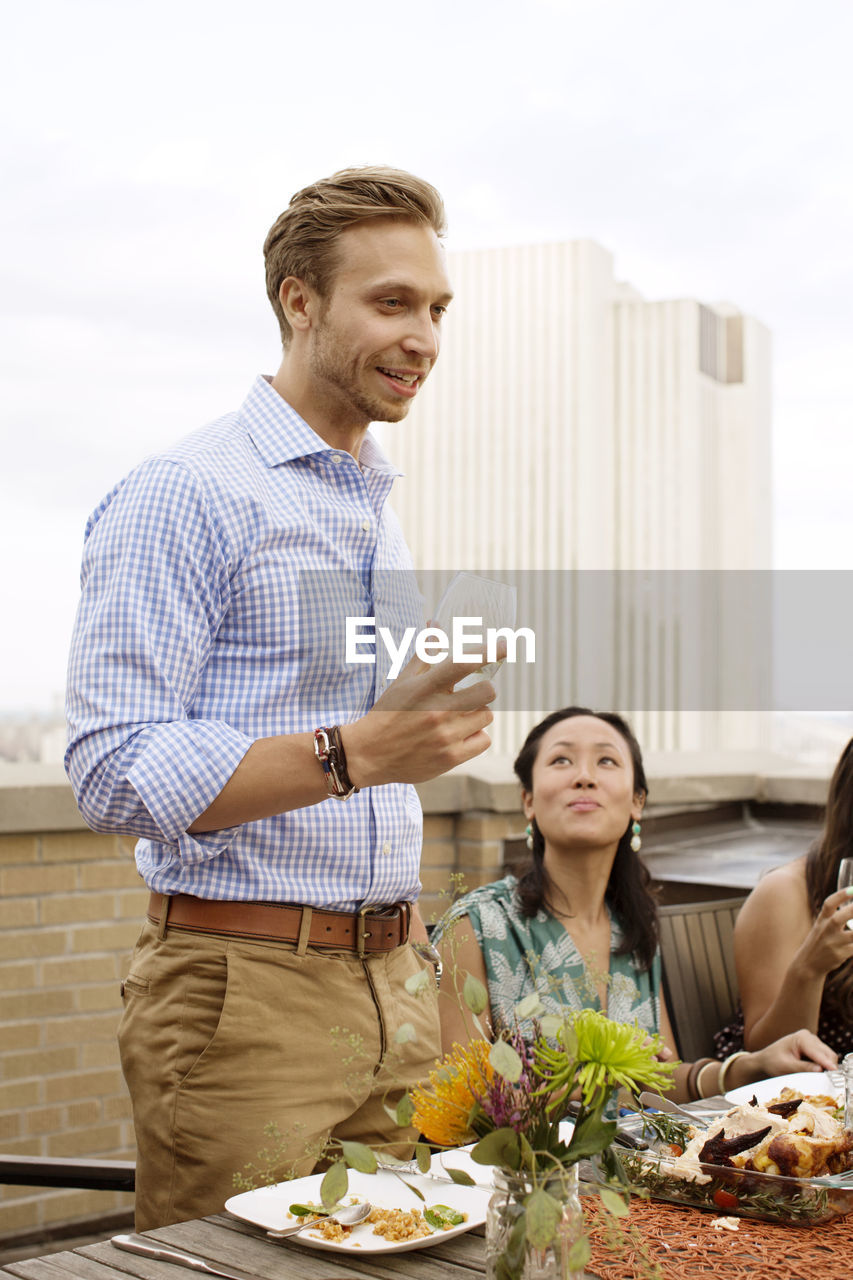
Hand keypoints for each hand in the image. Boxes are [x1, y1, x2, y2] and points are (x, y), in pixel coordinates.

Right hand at [342, 644, 504, 786]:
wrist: (369, 755)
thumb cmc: (388, 712)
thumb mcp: (403, 681)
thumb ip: (425, 653)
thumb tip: (436, 623)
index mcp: (425, 687)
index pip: (462, 663)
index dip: (488, 652)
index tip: (505, 645)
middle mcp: (437, 711)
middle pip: (487, 692)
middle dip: (484, 690)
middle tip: (470, 694)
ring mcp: (445, 736)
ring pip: (487, 716)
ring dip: (477, 713)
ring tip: (458, 717)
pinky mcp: (450, 758)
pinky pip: (484, 740)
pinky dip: (476, 736)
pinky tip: (460, 735)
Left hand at [740, 1029, 837, 1085]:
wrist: (766, 1060)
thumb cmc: (773, 1061)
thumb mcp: (786, 1066)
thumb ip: (803, 1068)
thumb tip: (820, 1070)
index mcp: (801, 1038)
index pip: (818, 1052)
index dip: (827, 1063)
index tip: (834, 1072)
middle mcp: (809, 1037)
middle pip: (827, 1054)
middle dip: (829, 1066)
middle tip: (828, 1081)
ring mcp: (813, 1042)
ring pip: (829, 1057)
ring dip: (827, 1067)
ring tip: (820, 1078)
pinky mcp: (815, 1049)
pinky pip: (825, 1059)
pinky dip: (824, 1067)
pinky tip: (817, 1073)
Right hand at [796, 888, 852, 978]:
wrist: (808, 964)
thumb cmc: (820, 941)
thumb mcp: (822, 926)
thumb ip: (836, 916)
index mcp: (822, 920)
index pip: (829, 904)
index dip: (841, 896)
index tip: (852, 889)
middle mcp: (826, 930)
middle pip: (839, 919)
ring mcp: (833, 944)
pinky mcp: (840, 955)